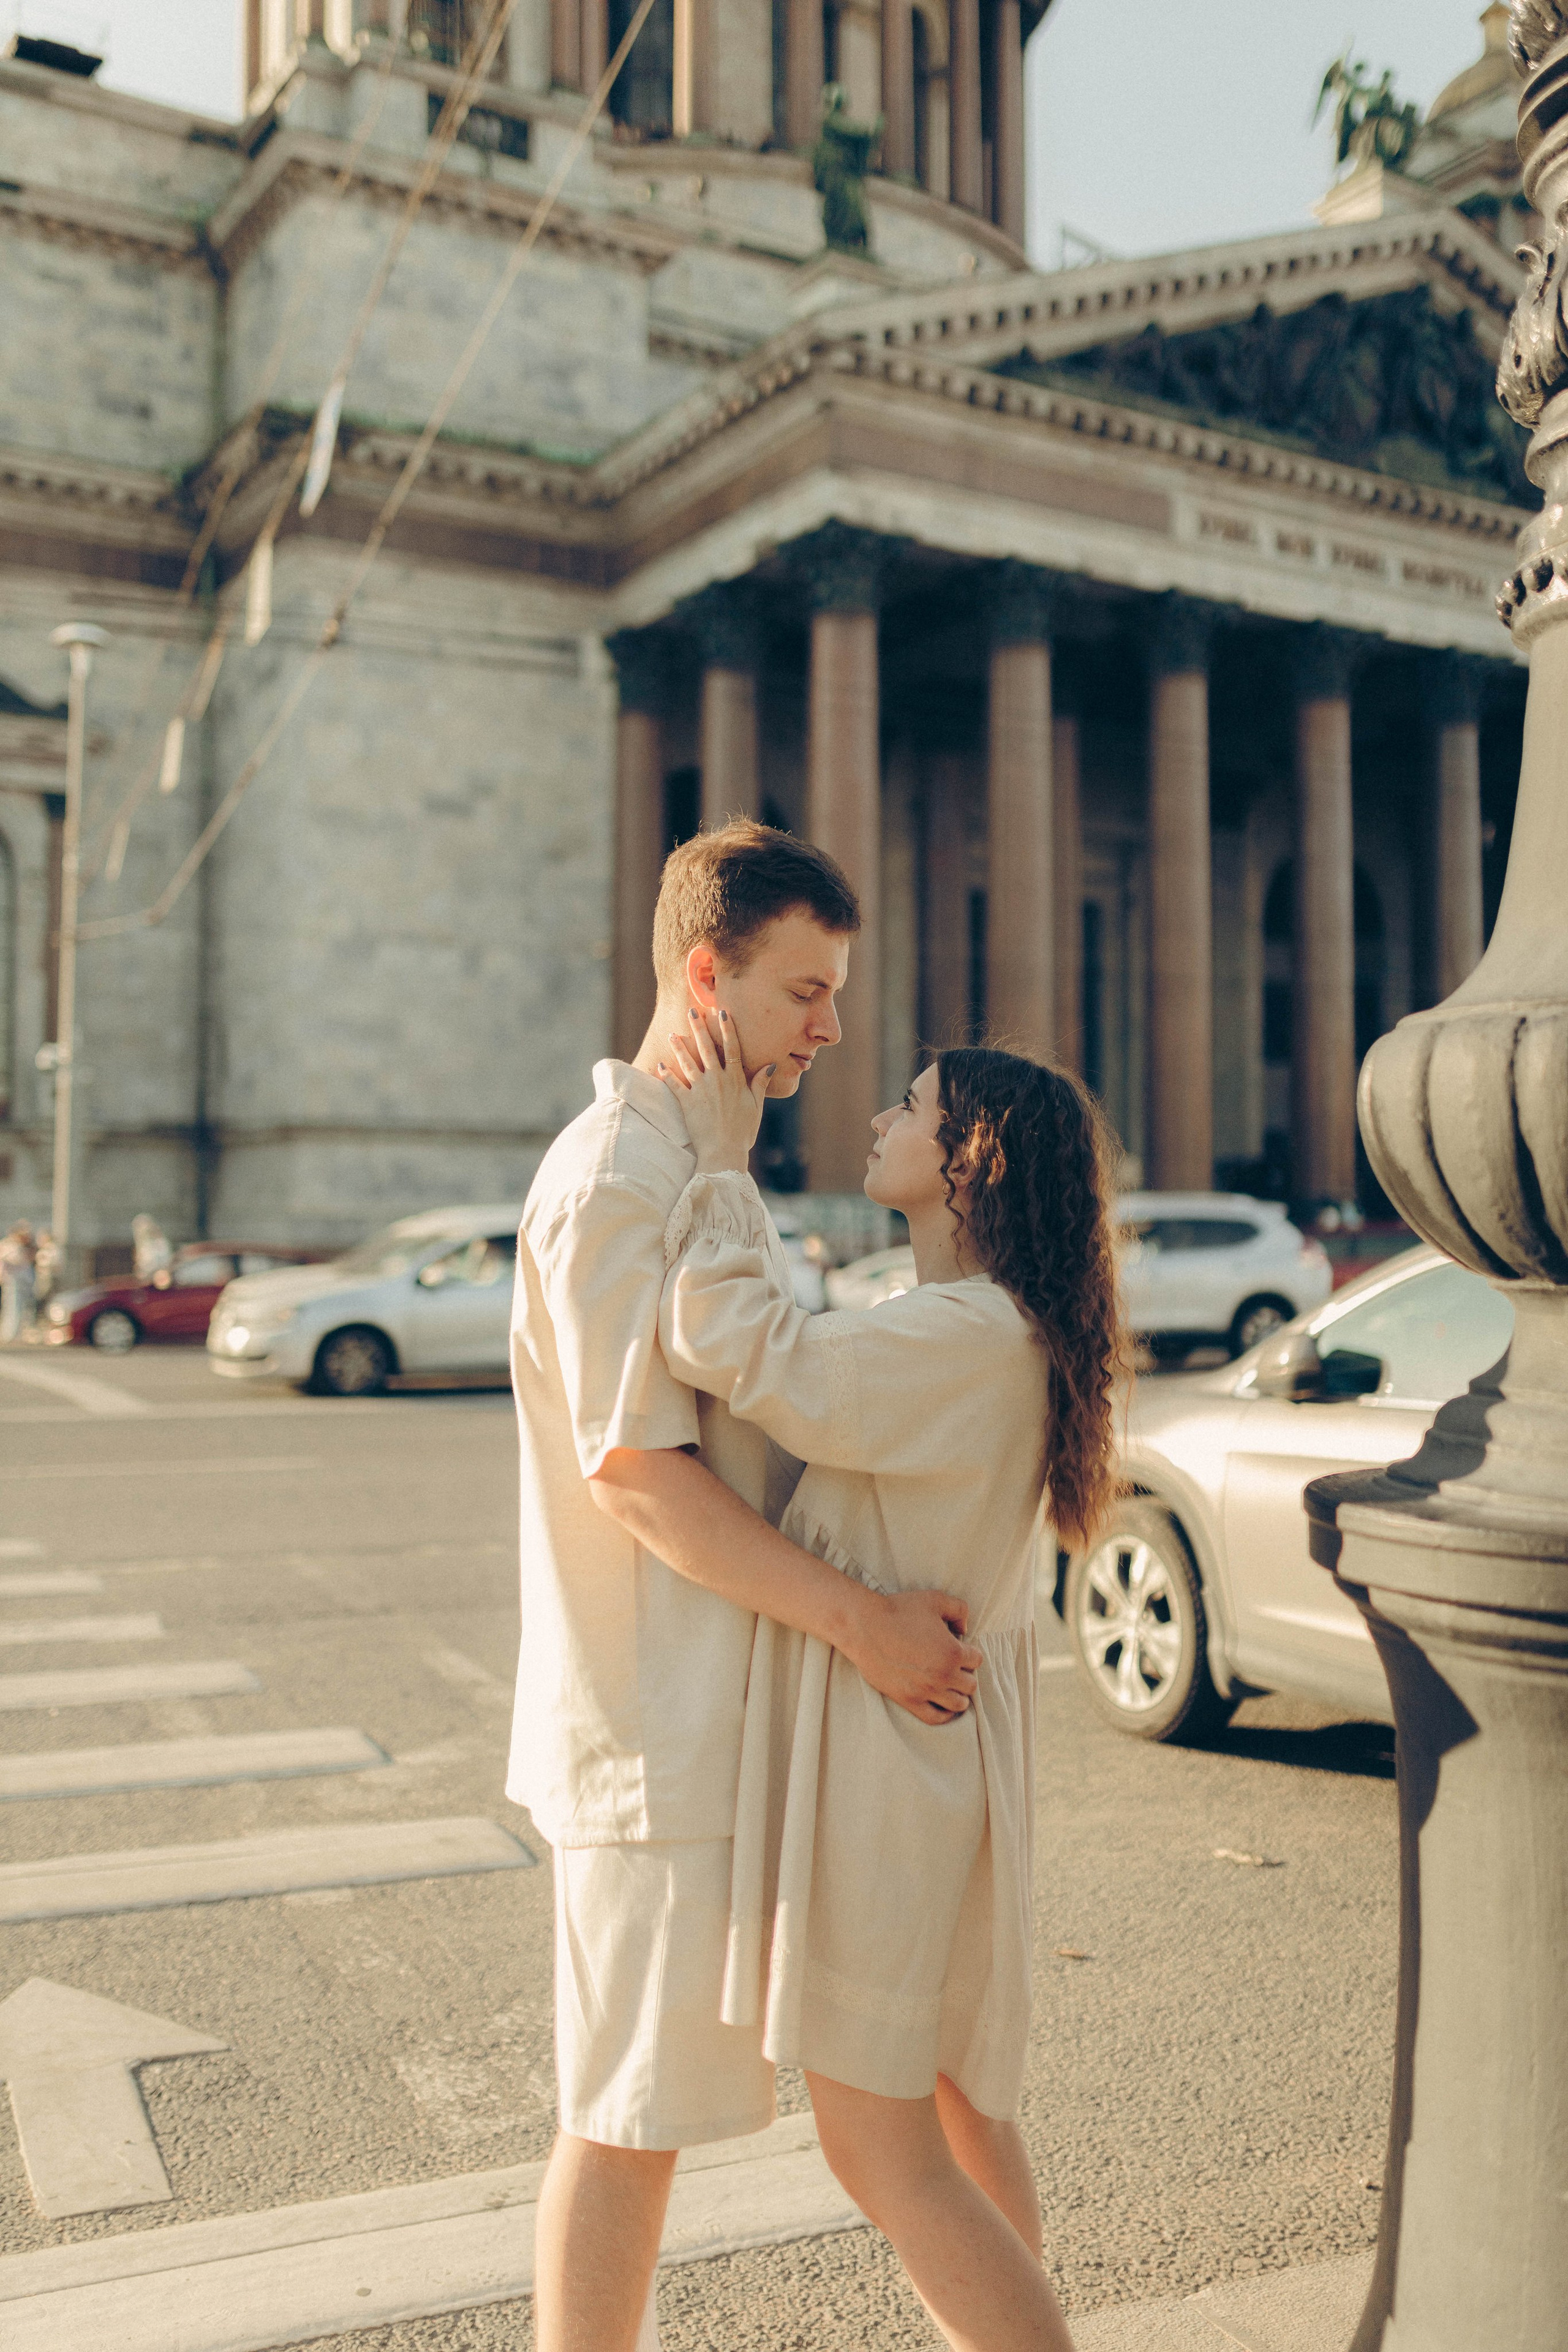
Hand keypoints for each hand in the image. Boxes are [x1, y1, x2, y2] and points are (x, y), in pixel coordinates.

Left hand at [658, 1007, 773, 1174]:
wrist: (723, 1152)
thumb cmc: (743, 1132)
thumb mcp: (756, 1107)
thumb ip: (760, 1084)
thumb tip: (769, 1065)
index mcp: (735, 1080)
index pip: (732, 1048)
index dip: (728, 1029)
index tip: (723, 1013)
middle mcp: (717, 1080)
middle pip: (707, 1048)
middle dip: (699, 1028)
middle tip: (691, 1012)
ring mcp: (700, 1090)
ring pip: (688, 1062)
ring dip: (679, 1047)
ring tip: (672, 1034)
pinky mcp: (686, 1102)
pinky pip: (674, 1084)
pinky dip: (666, 1074)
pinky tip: (659, 1064)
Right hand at [840, 1587, 981, 1726]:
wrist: (865, 1627)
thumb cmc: (899, 1610)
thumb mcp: (934, 1599)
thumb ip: (959, 1609)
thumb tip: (965, 1628)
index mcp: (953, 1651)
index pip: (976, 1660)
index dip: (969, 1652)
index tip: (958, 1648)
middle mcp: (944, 1675)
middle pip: (971, 1684)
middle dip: (965, 1673)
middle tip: (953, 1666)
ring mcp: (927, 1691)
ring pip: (959, 1704)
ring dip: (958, 1694)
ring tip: (950, 1685)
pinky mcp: (909, 1701)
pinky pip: (936, 1718)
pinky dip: (945, 1714)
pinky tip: (943, 1705)